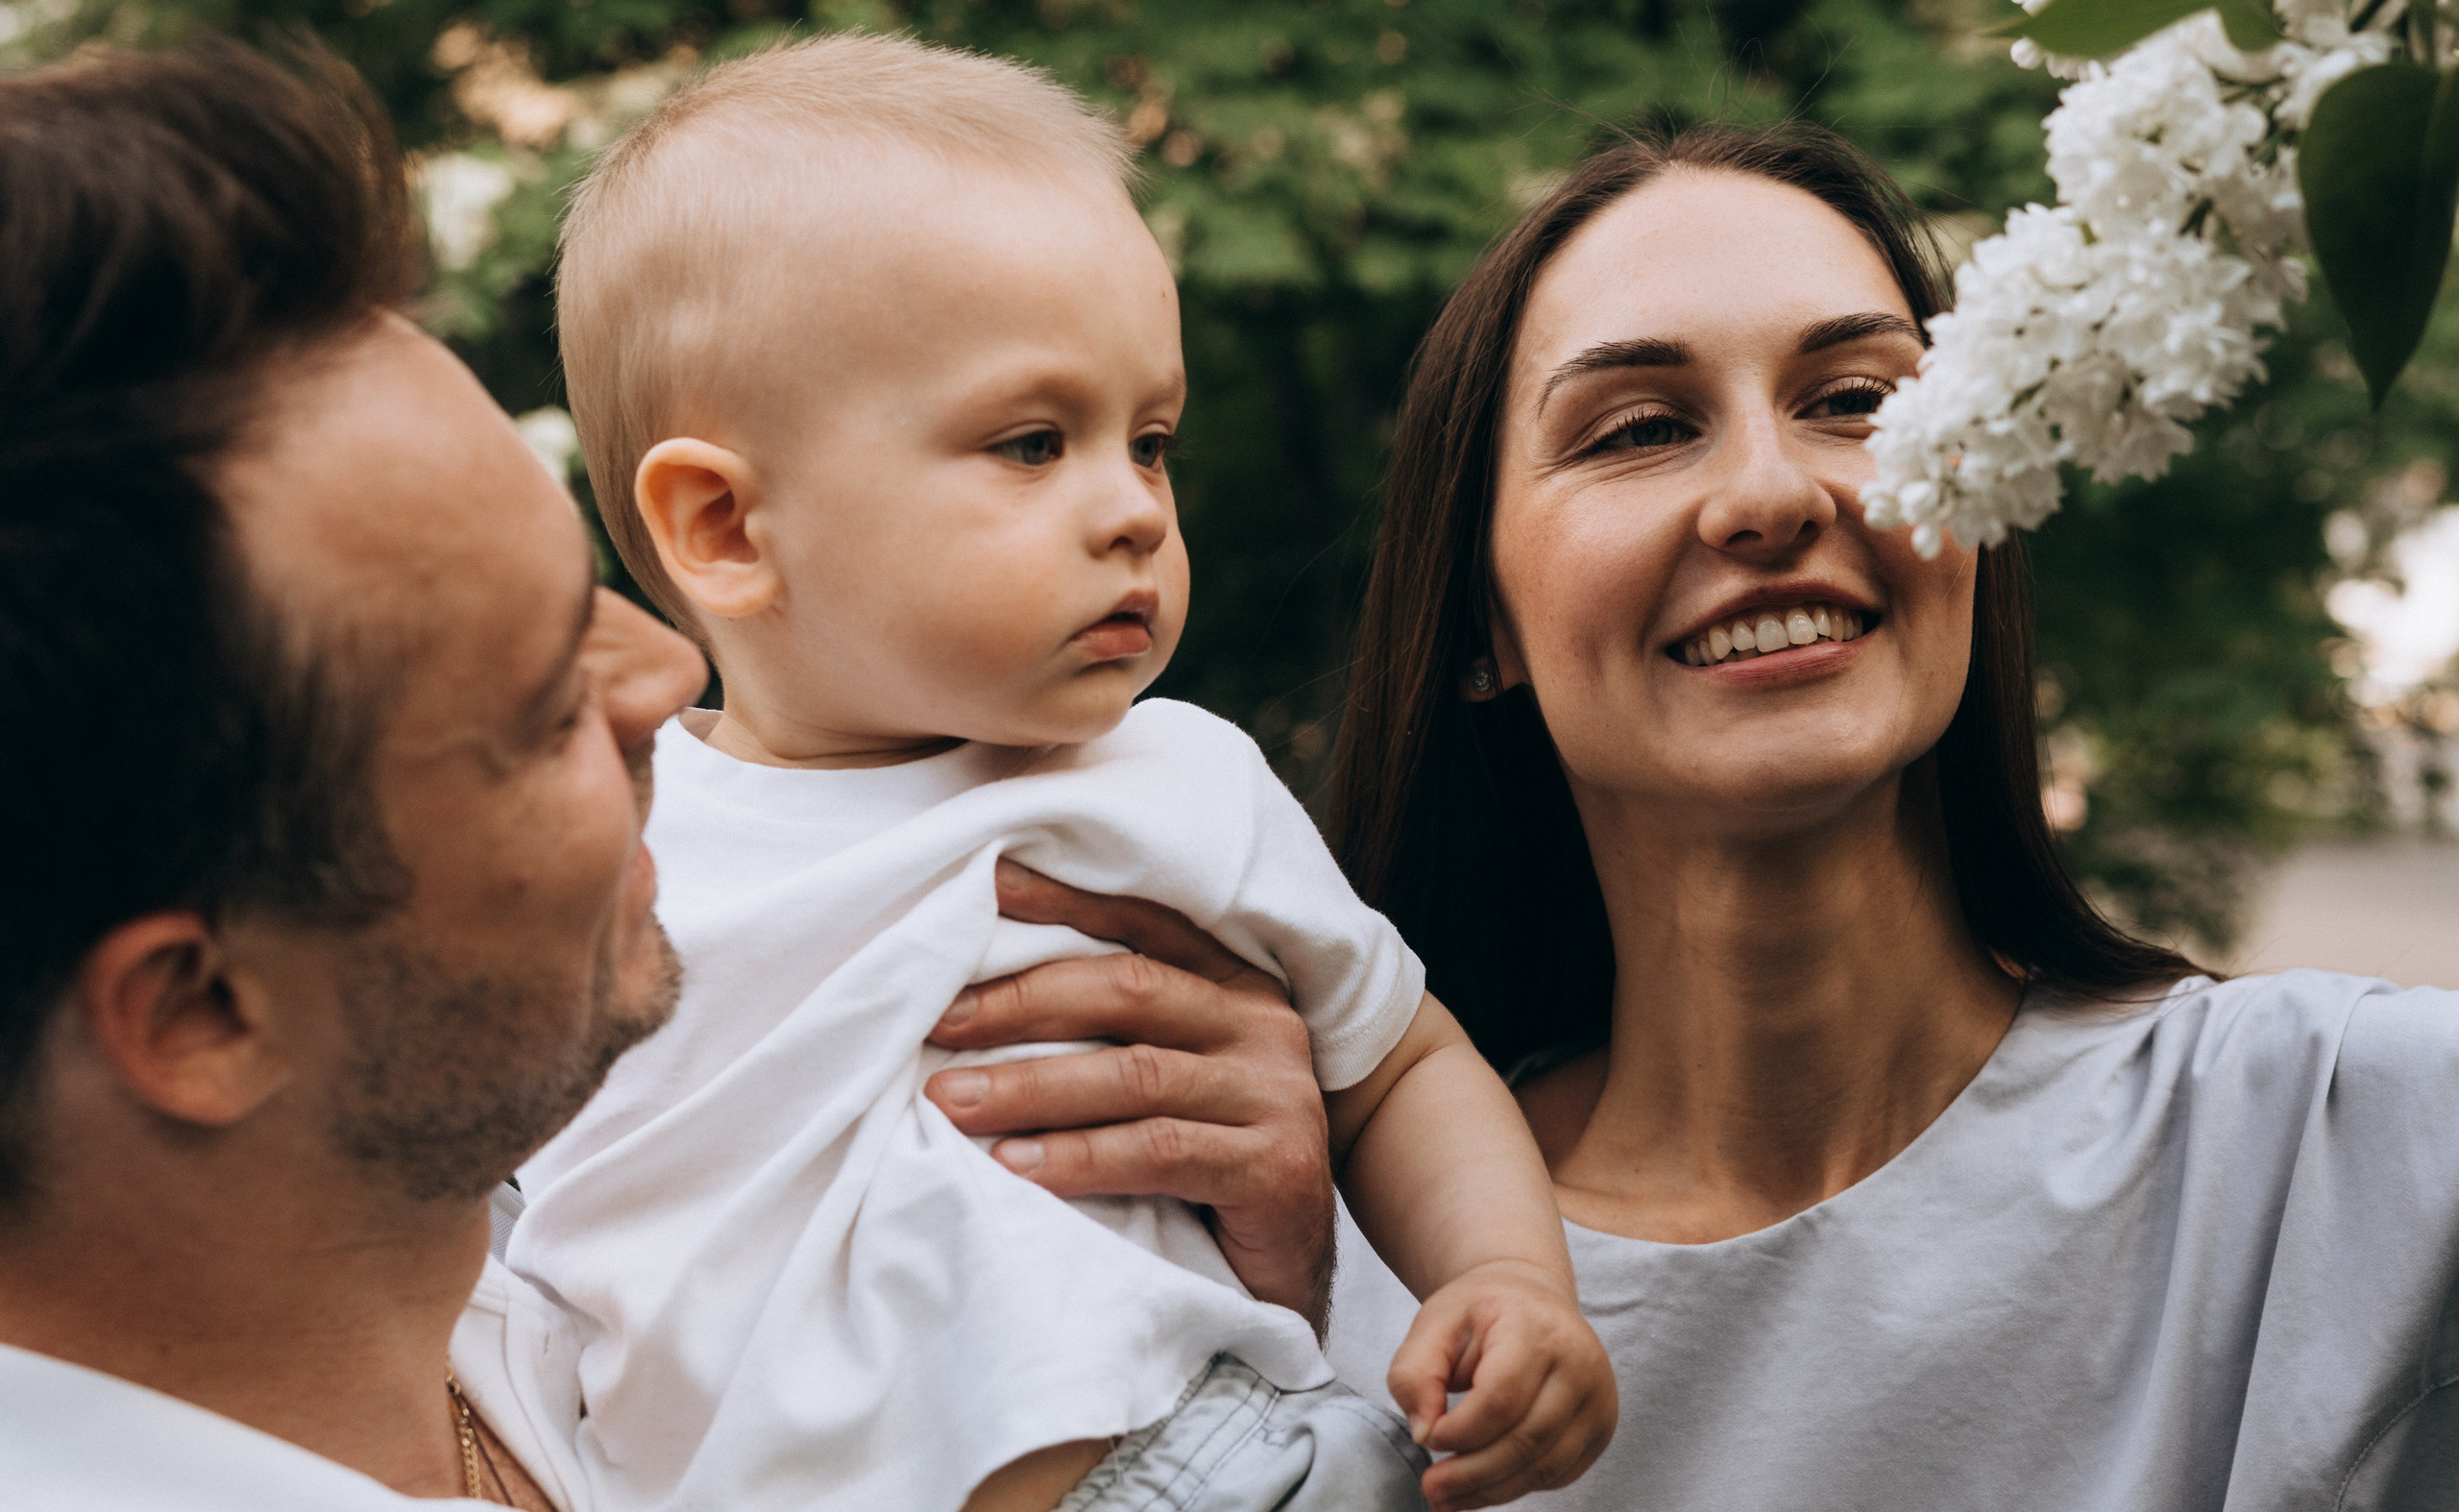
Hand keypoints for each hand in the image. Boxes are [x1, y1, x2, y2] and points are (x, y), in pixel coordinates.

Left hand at [923, 860, 1336, 1328]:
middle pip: (1129, 991)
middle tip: (936, 1023)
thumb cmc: (1202, 1177)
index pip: (1143, 924)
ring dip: (1032, 1087)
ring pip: (1136, 1074)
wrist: (1287, 1280)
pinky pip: (1159, 1152)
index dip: (1064, 901)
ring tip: (950, 1103)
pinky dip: (1078, 1159)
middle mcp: (1262, 1027)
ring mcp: (1278, 1095)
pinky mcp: (1279, 1168)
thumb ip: (1107, 1040)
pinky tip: (1014, 1169)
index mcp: (1234, 988)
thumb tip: (970, 1008)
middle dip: (1021, 1003)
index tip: (983, 882)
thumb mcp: (1164, 1089)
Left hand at [1388, 1258, 1617, 1510]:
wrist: (1531, 1297)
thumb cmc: (1481, 1311)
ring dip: (1493, 1490)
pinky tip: (1484, 1485)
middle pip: (1526, 1440)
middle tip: (1433, 1489)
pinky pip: (1559, 1473)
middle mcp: (1580, 1361)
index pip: (1501, 1397)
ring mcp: (1599, 1396)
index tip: (1429, 1438)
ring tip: (1450, 1497)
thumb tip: (1424, 1433)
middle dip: (1473, 1473)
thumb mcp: (1434, 1323)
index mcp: (1537, 1327)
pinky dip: (1518, 1486)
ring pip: (1546, 1466)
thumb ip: (1415, 1374)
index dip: (1461, 1431)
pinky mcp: (1601, 1425)